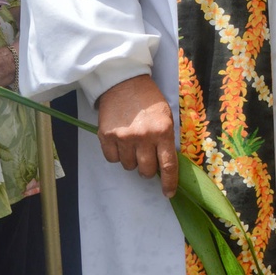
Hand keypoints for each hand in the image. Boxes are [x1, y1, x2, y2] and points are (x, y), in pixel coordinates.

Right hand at [97, 74, 177, 196]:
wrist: (124, 82)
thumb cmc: (149, 100)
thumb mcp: (166, 117)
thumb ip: (165, 141)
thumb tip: (164, 166)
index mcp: (163, 131)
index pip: (167, 165)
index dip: (169, 182)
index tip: (168, 193)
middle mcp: (143, 137)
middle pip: (146, 170)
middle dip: (148, 169)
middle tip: (147, 158)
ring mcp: (123, 137)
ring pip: (128, 166)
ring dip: (132, 160)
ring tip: (132, 144)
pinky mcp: (106, 135)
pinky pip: (112, 159)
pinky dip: (116, 155)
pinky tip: (120, 142)